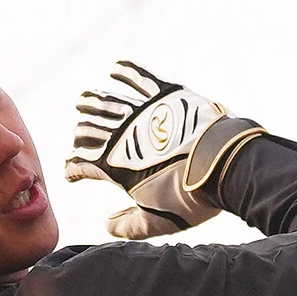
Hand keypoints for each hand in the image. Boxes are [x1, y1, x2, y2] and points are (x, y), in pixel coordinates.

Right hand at [64, 62, 264, 238]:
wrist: (226, 165)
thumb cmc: (190, 197)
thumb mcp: (157, 221)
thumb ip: (128, 226)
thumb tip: (107, 225)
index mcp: (116, 166)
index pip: (82, 164)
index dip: (73, 169)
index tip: (71, 174)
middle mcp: (123, 135)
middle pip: (90, 131)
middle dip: (80, 135)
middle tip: (77, 137)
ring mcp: (144, 112)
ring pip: (108, 103)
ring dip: (91, 102)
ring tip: (82, 100)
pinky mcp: (167, 95)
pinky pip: (140, 79)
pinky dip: (125, 72)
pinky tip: (115, 69)